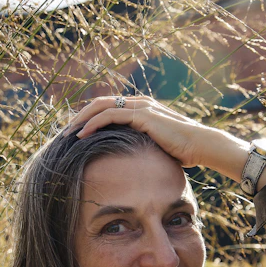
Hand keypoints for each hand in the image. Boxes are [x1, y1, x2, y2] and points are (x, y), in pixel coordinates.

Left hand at [72, 95, 223, 167]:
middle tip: (64, 133)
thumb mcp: (156, 147)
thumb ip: (141, 147)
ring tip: (67, 135)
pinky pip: (109, 116)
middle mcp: (138, 103)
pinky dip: (93, 124)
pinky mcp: (141, 115)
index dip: (89, 119)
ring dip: (81, 120)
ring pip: (100, 107)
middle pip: (99, 104)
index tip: (75, 134)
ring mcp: (140, 107)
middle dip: (80, 117)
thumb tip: (129, 163)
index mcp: (140, 108)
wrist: (201, 146)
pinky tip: (82, 136)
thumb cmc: (183, 151)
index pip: (107, 108)